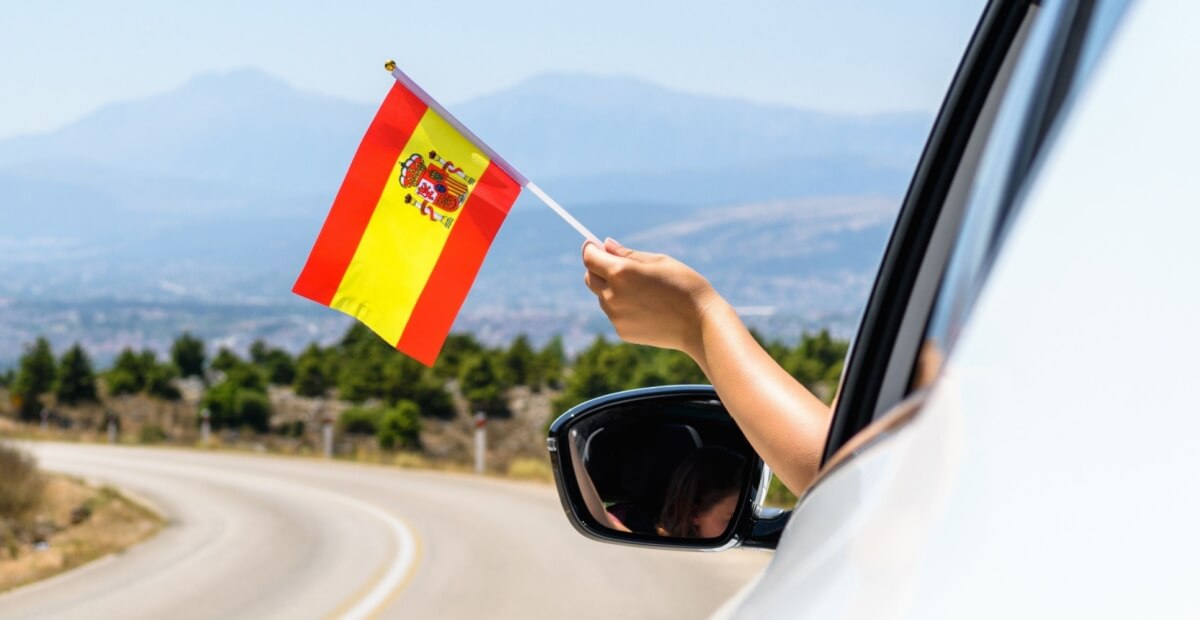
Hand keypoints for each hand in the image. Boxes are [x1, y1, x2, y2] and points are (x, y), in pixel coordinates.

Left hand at [582, 238, 718, 355]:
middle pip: (590, 278)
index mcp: (621, 272)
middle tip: (617, 264)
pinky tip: (647, 307)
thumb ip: (628, 254)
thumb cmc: (684, 285)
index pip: (590, 258)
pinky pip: (614, 314)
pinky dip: (622, 307)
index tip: (594, 245)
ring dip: (612, 289)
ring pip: (602, 297)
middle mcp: (612, 295)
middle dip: (598, 268)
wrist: (700, 324)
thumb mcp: (659, 261)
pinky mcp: (622, 332)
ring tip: (642, 289)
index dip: (590, 249)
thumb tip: (605, 245)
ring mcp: (616, 316)